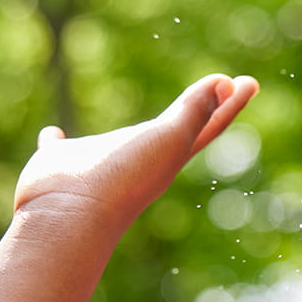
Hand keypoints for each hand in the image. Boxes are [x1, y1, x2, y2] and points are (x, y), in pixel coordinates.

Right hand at [13, 73, 258, 224]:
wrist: (70, 218)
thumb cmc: (123, 176)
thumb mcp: (169, 139)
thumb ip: (195, 112)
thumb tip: (224, 85)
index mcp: (169, 155)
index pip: (210, 124)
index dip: (230, 103)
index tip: (248, 83)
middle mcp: (138, 160)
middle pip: (178, 131)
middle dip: (201, 110)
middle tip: (220, 87)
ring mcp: (97, 164)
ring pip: (118, 142)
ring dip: (133, 132)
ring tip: (143, 122)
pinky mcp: (57, 166)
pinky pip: (58, 149)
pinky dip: (55, 140)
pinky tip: (53, 133)